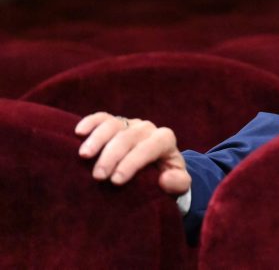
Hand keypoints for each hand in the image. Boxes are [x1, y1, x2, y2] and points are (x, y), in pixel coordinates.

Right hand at [75, 112, 190, 195]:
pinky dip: (90, 122)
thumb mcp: (178, 183)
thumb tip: (165, 178)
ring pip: (113, 125)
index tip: (116, 180)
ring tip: (84, 156)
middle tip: (98, 176)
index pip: (150, 147)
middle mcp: (147, 129)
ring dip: (97, 139)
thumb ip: (178, 183)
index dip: (133, 162)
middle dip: (112, 156)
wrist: (158, 166)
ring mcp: (130, 124)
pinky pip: (102, 117)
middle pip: (128, 137)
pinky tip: (78, 132)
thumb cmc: (165, 176)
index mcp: (165, 140)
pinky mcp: (115, 122)